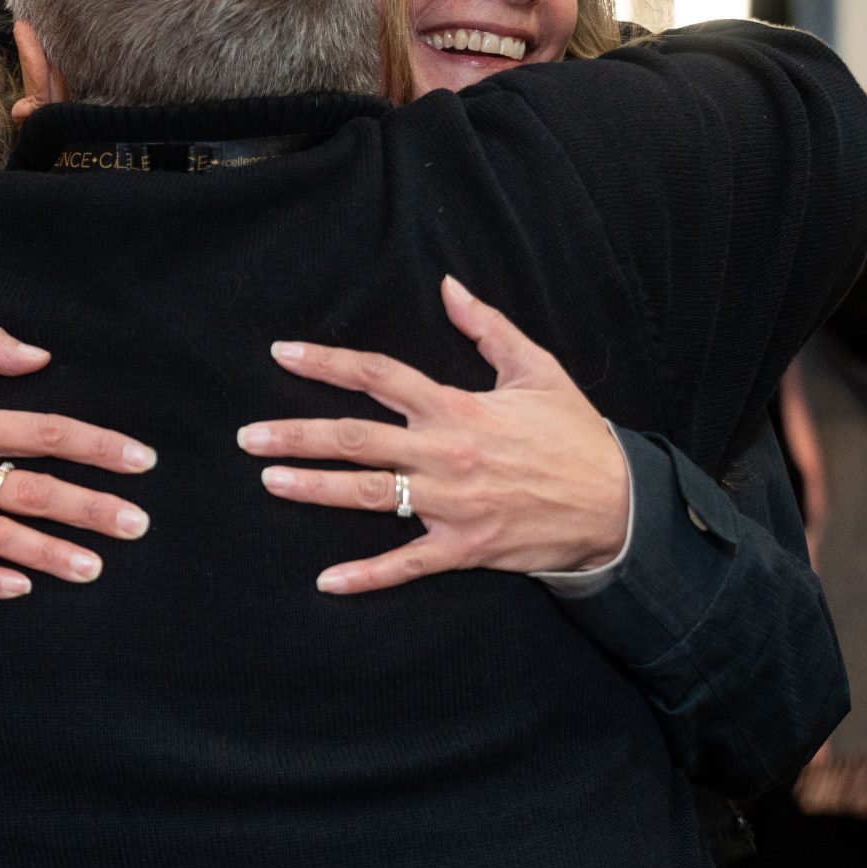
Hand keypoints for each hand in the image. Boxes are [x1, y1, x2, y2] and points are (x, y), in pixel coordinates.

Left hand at [237, 276, 628, 595]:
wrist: (617, 504)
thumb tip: (449, 286)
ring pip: (370, 494)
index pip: (380, 375)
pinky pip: (407, 562)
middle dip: (298, 435)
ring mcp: (453, 503)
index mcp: (458, 406)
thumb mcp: (537, 369)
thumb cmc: (575, 434)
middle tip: (249, 436)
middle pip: (357, 438)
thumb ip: (487, 326)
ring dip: (315, 489)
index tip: (283, 355)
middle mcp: (447, 452)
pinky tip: (326, 581)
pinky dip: (367, 575)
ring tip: (269, 480)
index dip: (327, 363)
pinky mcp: (465, 546)